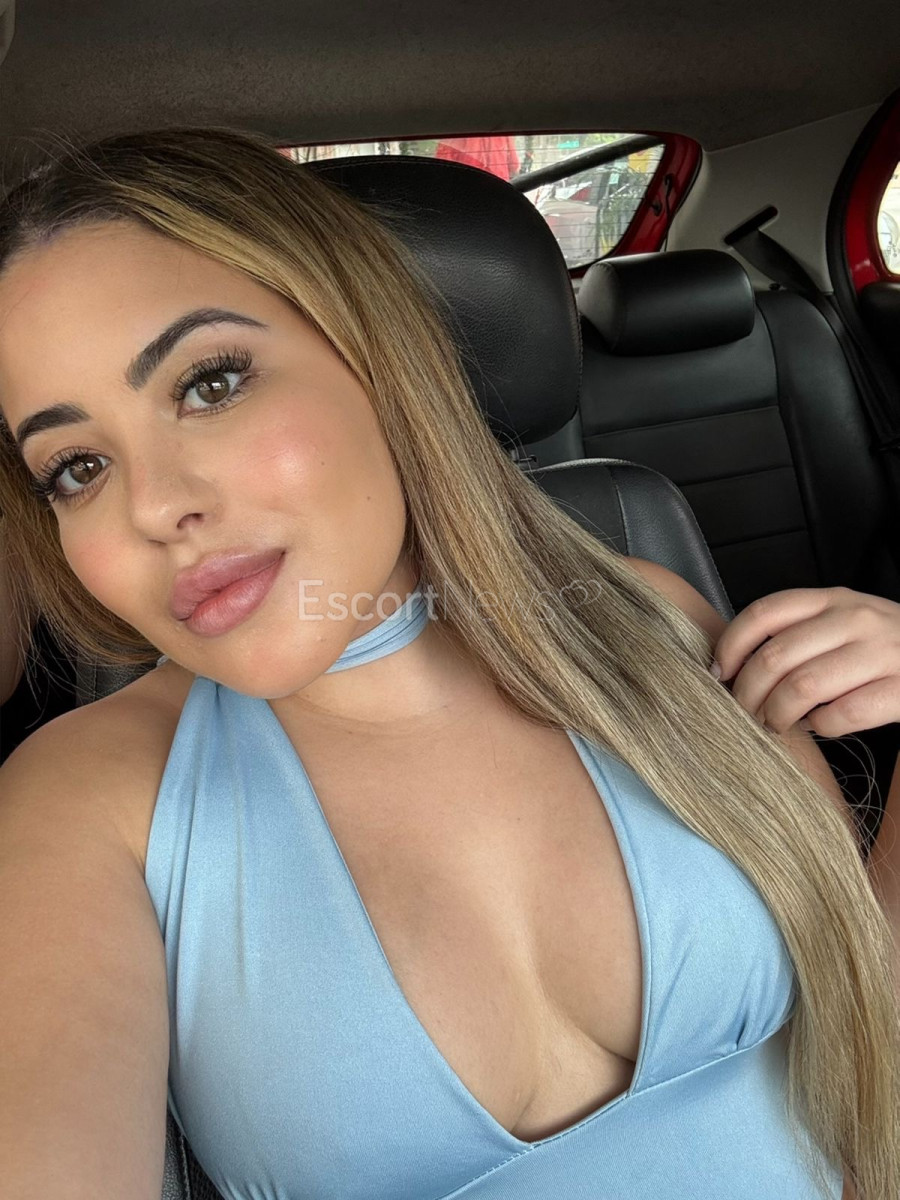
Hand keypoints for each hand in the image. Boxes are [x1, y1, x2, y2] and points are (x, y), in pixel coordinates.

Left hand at [711, 587, 899, 736]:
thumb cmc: (883, 646)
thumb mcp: (843, 621)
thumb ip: (799, 631)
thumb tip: (732, 663)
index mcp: (832, 600)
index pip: (764, 613)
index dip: (731, 646)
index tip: (719, 673)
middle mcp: (855, 620)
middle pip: (775, 657)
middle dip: (747, 692)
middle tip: (743, 712)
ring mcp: (881, 654)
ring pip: (801, 688)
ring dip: (776, 715)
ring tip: (774, 724)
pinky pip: (840, 715)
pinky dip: (820, 727)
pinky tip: (820, 725)